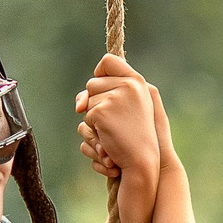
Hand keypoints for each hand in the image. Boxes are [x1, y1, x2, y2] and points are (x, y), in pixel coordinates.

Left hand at [75, 54, 160, 182]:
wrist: (143, 161)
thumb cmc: (136, 137)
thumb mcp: (128, 109)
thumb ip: (105, 95)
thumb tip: (79, 104)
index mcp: (137, 81)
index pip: (108, 60)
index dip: (101, 73)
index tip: (105, 88)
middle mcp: (127, 85)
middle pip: (92, 83)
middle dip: (97, 102)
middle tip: (116, 120)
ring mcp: (114, 98)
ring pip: (87, 101)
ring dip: (95, 117)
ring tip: (115, 129)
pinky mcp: (101, 112)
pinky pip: (86, 117)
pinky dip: (94, 129)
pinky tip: (109, 136)